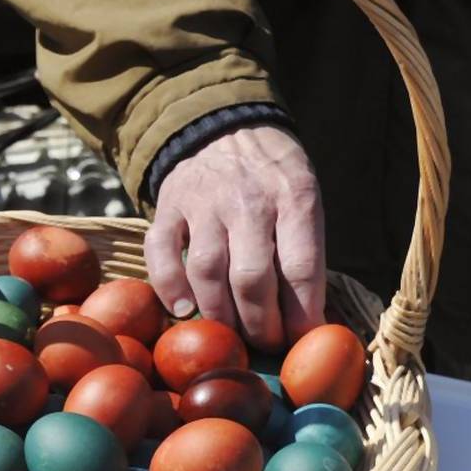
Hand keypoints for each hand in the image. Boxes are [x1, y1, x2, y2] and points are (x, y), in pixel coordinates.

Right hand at [145, 124, 325, 351]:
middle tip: (265, 345)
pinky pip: (161, 253)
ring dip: (220, 314)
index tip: (302, 341)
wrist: (223, 126)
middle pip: (253, 279)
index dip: (302, 315)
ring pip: (207, 271)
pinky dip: (169, 286)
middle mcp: (248, 200)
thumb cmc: (272, 176)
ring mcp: (204, 203)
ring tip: (230, 334)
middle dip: (261, 325)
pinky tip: (183, 308)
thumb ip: (303, 249)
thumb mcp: (303, 197)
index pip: (301, 269)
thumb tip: (309, 320)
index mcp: (294, 197)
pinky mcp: (169, 206)